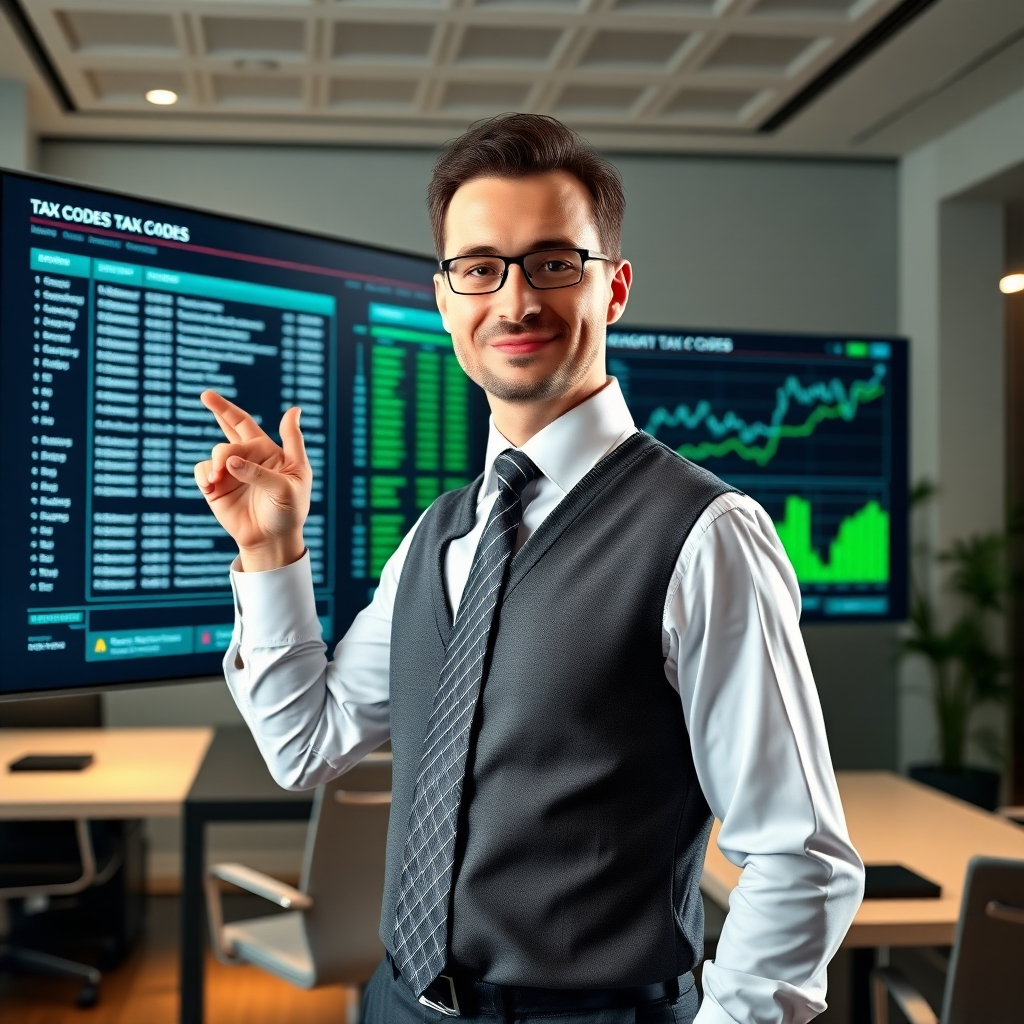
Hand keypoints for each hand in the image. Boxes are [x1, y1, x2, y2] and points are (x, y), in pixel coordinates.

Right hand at [194, 390, 310, 571]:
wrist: (272, 539)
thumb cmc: (289, 511)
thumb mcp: (291, 483)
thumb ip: (269, 462)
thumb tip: (269, 426)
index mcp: (268, 451)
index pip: (244, 424)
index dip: (226, 408)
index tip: (207, 395)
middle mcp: (247, 457)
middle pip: (228, 430)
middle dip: (219, 416)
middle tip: (210, 413)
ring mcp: (230, 471)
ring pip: (217, 453)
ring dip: (218, 463)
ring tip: (220, 479)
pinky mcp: (216, 487)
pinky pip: (202, 472)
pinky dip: (205, 476)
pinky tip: (212, 486)